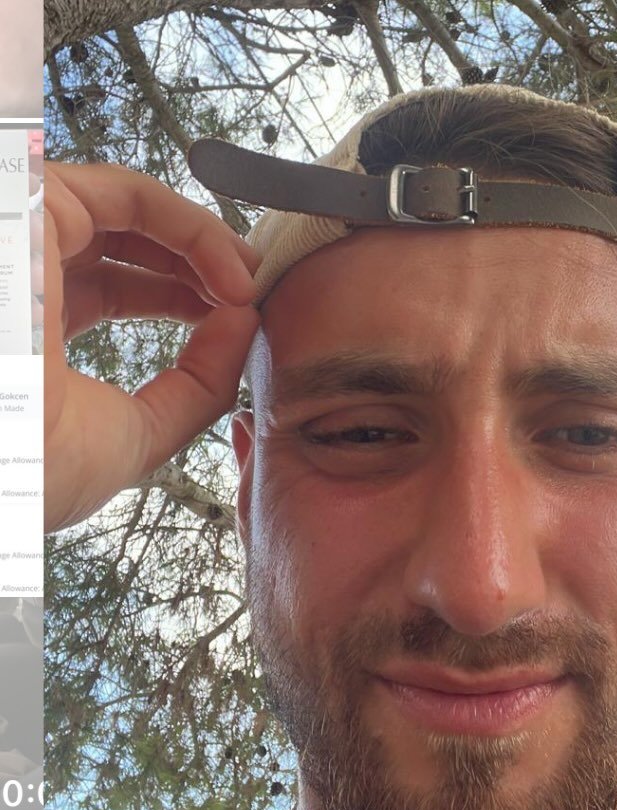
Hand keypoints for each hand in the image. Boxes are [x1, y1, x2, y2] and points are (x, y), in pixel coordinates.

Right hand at [44, 162, 261, 531]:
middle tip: (252, 291)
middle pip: (123, 239)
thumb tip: (245, 325)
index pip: (112, 286)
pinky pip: (126, 192)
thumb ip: (200, 383)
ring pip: (128, 207)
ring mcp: (24, 237)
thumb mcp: (139, 431)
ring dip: (203, 241)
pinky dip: (191, 227)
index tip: (235, 317)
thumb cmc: (38, 469)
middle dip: (199, 261)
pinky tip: (234, 275)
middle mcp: (24, 273)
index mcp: (32, 324)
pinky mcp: (32, 206)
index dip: (180, 294)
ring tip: (250, 283)